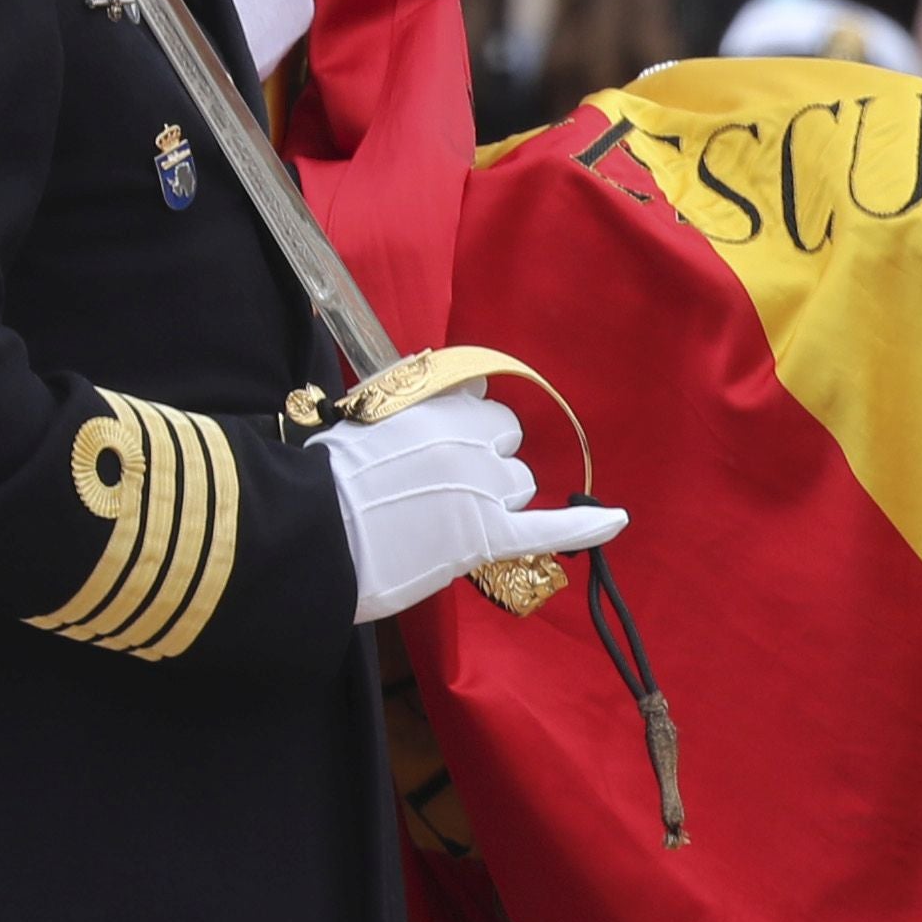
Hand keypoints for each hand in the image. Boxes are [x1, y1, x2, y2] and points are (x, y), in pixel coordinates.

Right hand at [324, 391, 626, 622]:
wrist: (305, 530)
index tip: (449, 448)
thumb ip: (421, 404)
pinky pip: (550, 527)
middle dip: (488, 467)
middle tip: (442, 493)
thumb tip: (471, 385)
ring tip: (447, 522)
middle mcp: (469, 442)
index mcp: (437, 409)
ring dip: (498, 502)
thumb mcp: (366, 418)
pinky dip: (587, 526)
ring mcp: (481, 489)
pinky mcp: (485, 536)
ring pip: (520, 487)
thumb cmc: (320, 479)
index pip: (485, 408)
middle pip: (508, 449)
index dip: (472, 433)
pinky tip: (617, 520)